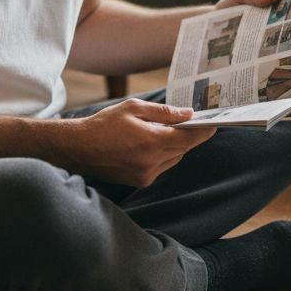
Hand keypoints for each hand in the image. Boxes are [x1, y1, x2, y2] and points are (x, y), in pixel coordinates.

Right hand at [66, 99, 214, 187]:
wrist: (78, 148)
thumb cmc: (104, 124)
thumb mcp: (133, 108)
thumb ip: (164, 113)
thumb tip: (187, 114)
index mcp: (151, 141)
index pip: (188, 138)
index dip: (203, 131)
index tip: (213, 124)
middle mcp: (151, 162)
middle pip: (182, 149)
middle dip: (187, 136)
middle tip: (189, 122)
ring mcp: (146, 175)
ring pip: (173, 159)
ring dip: (174, 146)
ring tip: (165, 132)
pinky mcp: (140, 181)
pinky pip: (161, 167)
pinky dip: (162, 156)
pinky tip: (151, 145)